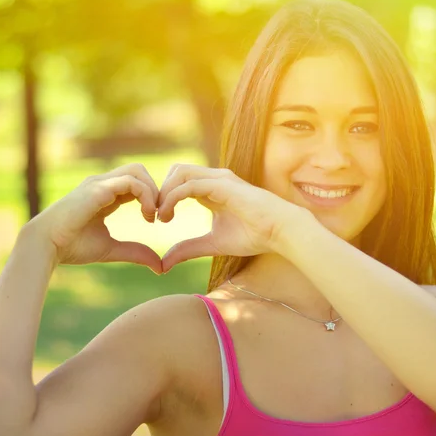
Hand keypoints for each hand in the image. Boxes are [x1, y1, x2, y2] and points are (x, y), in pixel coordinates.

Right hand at [24, 163, 161, 272]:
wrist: (46, 245)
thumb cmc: (72, 247)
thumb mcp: (111, 249)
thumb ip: (135, 253)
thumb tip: (160, 267)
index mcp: (104, 194)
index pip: (135, 183)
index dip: (151, 197)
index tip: (155, 219)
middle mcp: (102, 184)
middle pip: (139, 171)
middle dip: (155, 189)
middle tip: (159, 215)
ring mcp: (99, 183)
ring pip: (137, 171)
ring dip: (152, 190)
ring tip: (152, 215)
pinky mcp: (98, 188)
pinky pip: (131, 181)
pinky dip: (146, 195)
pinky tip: (147, 215)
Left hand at [156, 164, 304, 272]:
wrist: (280, 232)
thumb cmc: (254, 235)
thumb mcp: (213, 244)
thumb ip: (189, 249)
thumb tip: (164, 264)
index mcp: (211, 189)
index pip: (179, 181)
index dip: (164, 197)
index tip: (156, 219)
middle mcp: (214, 179)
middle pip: (176, 171)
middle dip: (160, 190)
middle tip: (154, 216)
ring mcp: (219, 179)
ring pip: (180, 172)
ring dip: (164, 192)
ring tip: (160, 216)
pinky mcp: (223, 184)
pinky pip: (189, 184)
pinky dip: (173, 197)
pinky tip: (168, 216)